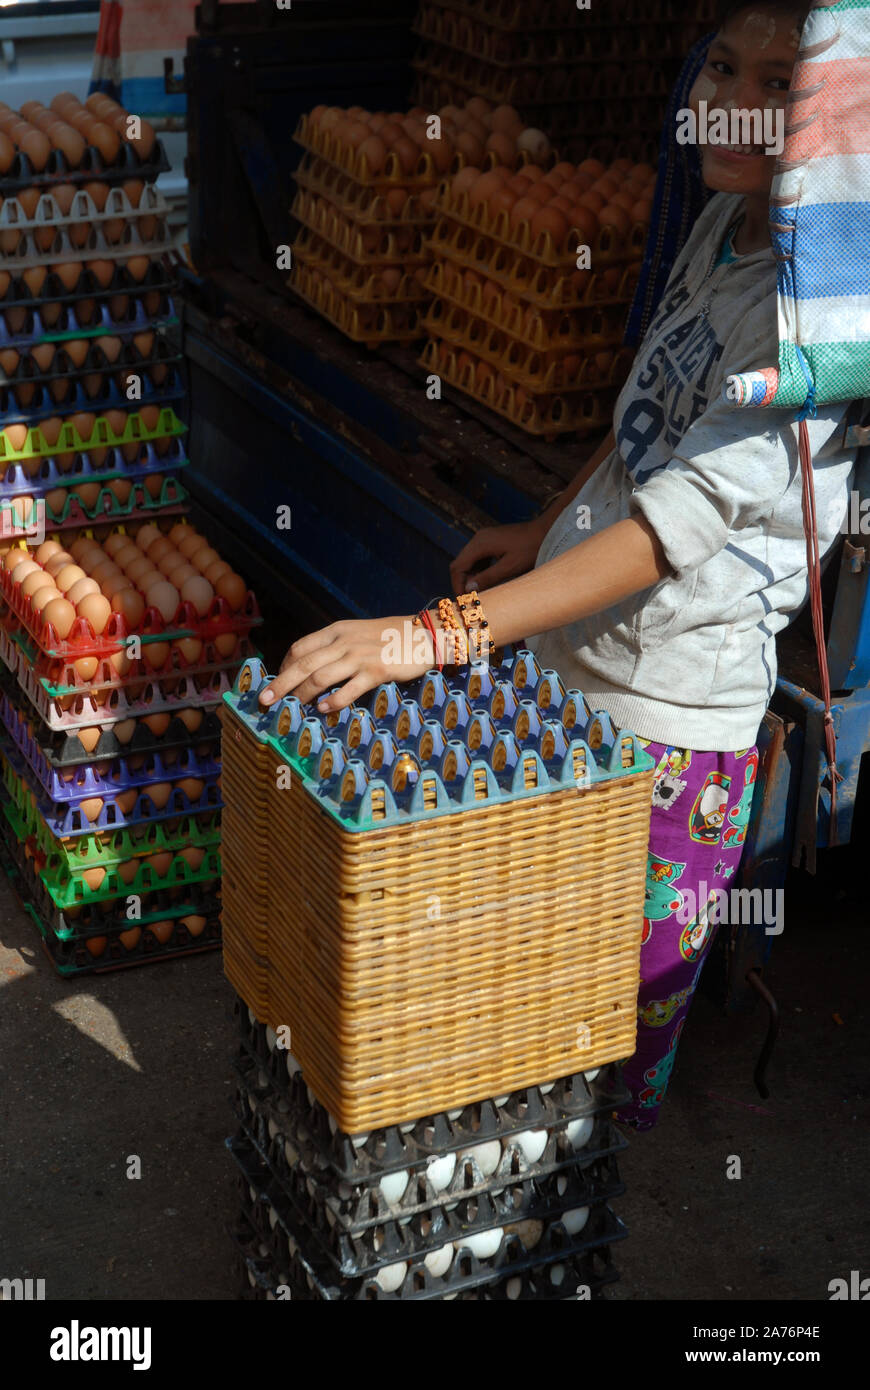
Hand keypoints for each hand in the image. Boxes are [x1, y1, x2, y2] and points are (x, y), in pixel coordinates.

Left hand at [258, 615, 435, 713]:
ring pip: (320, 677)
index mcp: (337, 630)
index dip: (285, 666)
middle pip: (303, 664)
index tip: (278, 681)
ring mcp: (359, 656)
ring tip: (292, 708)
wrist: (424, 634)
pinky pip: (348, 689)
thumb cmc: (391, 636)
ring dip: (302, 695)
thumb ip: (338, 645)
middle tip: (265, 699)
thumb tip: (315, 666)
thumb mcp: (358, 632)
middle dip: (281, 683)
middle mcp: (344, 641)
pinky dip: (332, 701)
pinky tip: (323, 710)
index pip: (301, 647)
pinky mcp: (376, 671)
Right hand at [450, 516, 549, 592]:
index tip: (463, 599)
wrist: (545, 531)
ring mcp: (484, 539)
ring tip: (479, 591)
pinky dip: (479, 570)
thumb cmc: (530, 548)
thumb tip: (469, 589)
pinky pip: (478, 558)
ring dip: (471, 577)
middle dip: (462, 582)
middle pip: (461, 563)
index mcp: (480, 543)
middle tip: (470, 598)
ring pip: (469, 561)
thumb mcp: (509, 567)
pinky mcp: (491, 541)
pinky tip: (487, 580)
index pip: (458, 566)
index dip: (457, 584)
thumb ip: (487, 578)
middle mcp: (479, 539)